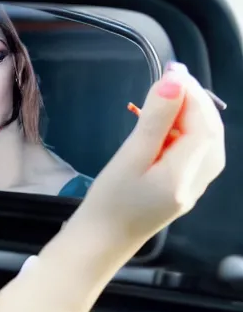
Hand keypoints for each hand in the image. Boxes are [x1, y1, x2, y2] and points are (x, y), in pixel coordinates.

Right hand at [81, 62, 224, 238]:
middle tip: (168, 81)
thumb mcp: (130, 157)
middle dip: (193, 102)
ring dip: (189, 115)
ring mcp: (193, 187)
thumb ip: (154, 120)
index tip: (171, 71)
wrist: (101, 241)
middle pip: (210, 131)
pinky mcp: (182, 188)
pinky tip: (163, 127)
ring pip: (204, 141)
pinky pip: (193, 152)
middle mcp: (198, 181)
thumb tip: (174, 82)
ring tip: (164, 99)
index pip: (204, 124)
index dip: (192, 94)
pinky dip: (182, 132)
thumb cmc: (110, 201)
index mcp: (186, 174)